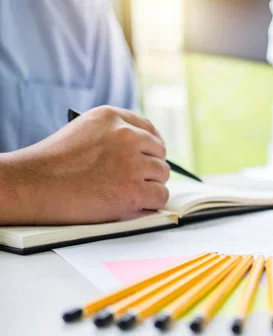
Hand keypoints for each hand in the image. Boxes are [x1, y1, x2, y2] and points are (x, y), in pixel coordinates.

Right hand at [7, 106, 169, 223]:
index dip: (152, 146)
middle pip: (159, 153)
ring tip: (127, 192)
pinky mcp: (134, 190)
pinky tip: (135, 204)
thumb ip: (113, 133)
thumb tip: (141, 147)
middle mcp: (126, 136)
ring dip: (149, 185)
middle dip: (149, 168)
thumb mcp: (84, 130)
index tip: (150, 156)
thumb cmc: (52, 164)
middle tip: (135, 179)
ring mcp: (132, 163)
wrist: (32, 186)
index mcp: (112, 117)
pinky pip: (160, 196)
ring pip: (162, 175)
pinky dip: (150, 203)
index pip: (149, 129)